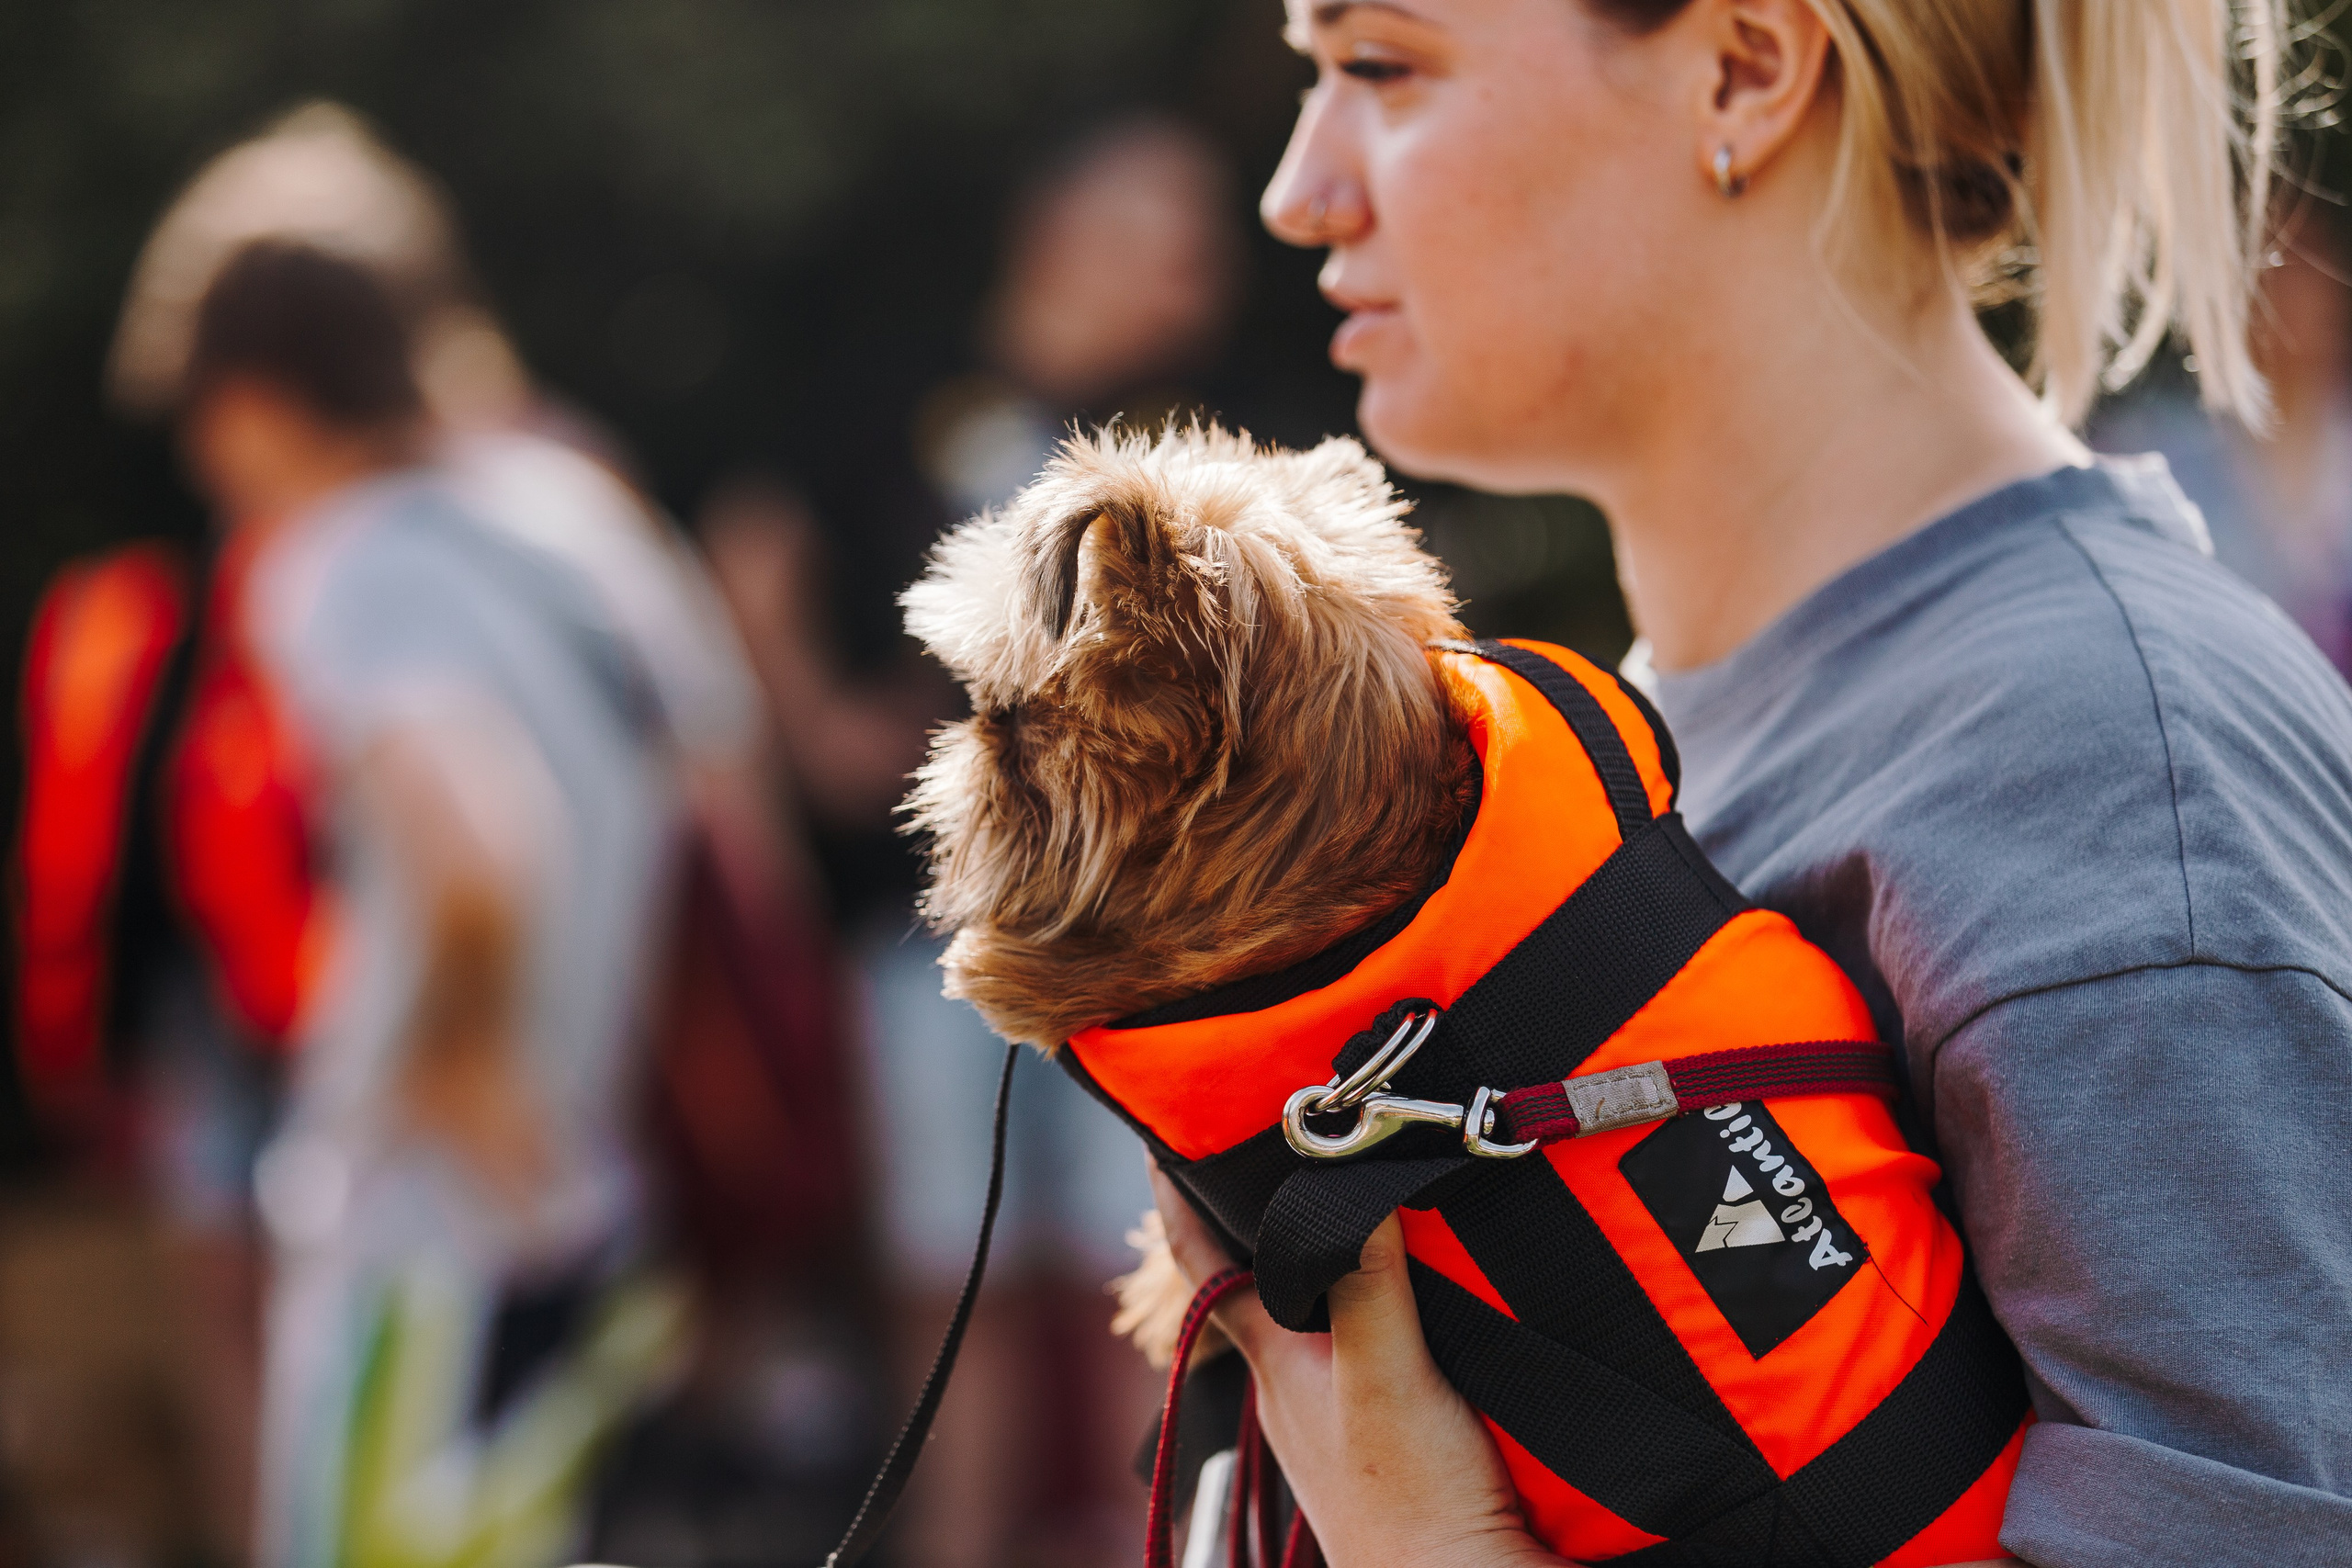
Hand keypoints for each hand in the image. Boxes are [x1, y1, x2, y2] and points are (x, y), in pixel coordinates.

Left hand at [1150, 1163, 1570, 1567]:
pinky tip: (1438, 1279)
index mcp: (1275, 1360)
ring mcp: (1345, 1404)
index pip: (1203, 1259)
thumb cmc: (1413, 1515)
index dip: (1177, 1190)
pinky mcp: (1399, 1424)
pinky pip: (1385, 1337)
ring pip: (1328, 1301)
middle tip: (1288, 1125)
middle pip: (1267, 1269)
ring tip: (1365, 1178)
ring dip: (1343, 1246)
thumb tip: (1348, 1182)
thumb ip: (1368, 1286)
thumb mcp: (1388, 1381)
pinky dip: (1403, 1296)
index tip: (1163, 1127)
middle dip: (1271, 1200)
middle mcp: (1298, 1377)